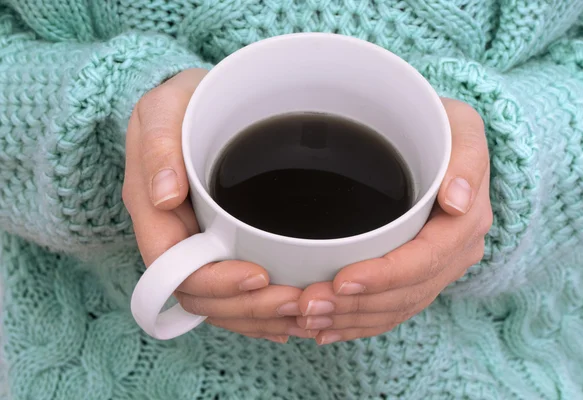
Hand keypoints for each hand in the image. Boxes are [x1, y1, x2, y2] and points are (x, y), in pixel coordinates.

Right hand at [123, 69, 307, 343]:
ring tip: (302, 312)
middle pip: (201, 295)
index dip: (215, 284)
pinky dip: (261, 310)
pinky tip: (292, 314)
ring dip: (259, 316)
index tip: (259, 276)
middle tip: (296, 302)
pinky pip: (234, 290)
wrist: (199, 102)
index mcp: (153, 211)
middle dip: (247, 308)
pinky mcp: (219, 244)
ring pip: (219, 301)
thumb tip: (163, 196)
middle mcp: (172, 236)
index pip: (174, 269)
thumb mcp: (163, 108)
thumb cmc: (182, 103)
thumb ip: (157, 146)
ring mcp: (196, 243)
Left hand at [295, 98, 492, 344]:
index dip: (384, 276)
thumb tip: (457, 201)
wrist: (443, 142)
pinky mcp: (419, 274)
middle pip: (406, 293)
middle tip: (307, 306)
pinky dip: (360, 323)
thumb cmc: (444, 129)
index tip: (341, 281)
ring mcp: (437, 268)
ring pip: (396, 308)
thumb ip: (467, 158)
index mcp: (465, 222)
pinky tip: (327, 329)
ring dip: (352, 320)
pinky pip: (393, 309)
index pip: (424, 260)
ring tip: (308, 320)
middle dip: (356, 305)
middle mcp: (454, 253)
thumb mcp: (462, 127)